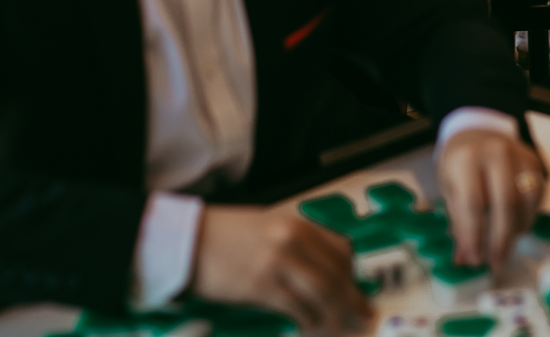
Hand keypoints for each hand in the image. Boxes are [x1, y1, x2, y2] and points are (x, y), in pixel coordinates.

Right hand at [191, 205, 371, 334]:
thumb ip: (294, 243)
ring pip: (323, 292)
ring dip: (337, 313)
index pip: (340, 248)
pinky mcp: (261, 285)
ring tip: (344, 327)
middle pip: (336, 272)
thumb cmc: (222, 236)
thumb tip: (317, 269)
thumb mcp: (266, 227)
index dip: (353, 271)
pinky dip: (308, 321)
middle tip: (364, 312)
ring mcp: (278, 262)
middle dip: (353, 296)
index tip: (358, 286)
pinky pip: (297, 308)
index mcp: (296, 224)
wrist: (185, 241)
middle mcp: (293, 239)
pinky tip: (310, 328)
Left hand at [437, 130, 545, 271]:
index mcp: (467, 159)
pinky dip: (528, 216)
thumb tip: (465, 258)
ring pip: (526, 200)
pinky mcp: (535, 161)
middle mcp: (496, 153)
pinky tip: (517, 226)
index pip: (473, 203)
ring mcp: (519, 155)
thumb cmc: (460, 163)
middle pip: (505, 203)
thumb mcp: (449, 187)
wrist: (478, 132)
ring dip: (517, 229)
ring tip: (506, 245)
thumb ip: (459, 221)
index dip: (474, 236)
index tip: (474, 259)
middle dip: (501, 239)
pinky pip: (537, 195)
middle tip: (496, 262)